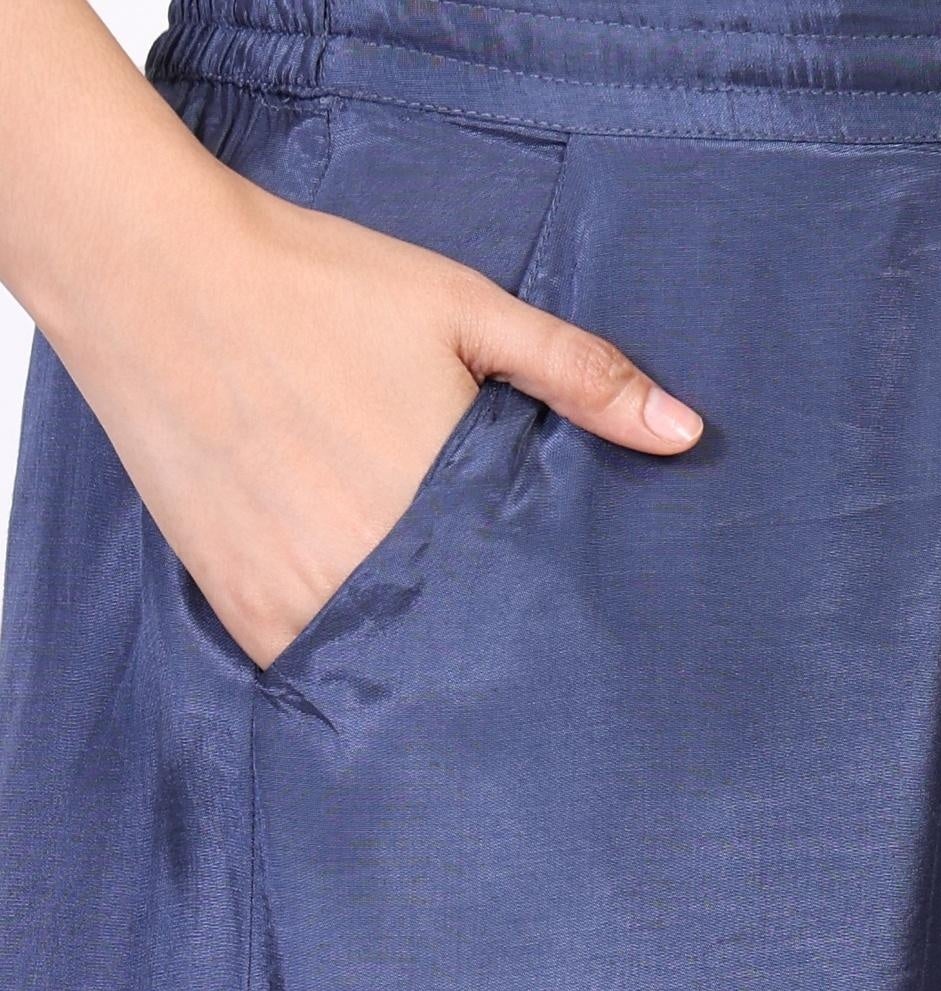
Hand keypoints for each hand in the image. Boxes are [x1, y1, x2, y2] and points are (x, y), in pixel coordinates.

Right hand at [0, 2, 702, 670]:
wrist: (158, 277)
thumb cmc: (318, 287)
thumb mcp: (465, 310)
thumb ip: (579, 374)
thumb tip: (686, 434)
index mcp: (444, 505)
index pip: (526, 602)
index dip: (551, 619)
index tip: (575, 636)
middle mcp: (374, 568)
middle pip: (461, 646)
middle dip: (493, 650)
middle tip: (524, 664)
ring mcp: (302, 598)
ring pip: (388, 668)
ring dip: (420, 666)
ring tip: (450, 656)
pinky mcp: (243, 608)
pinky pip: (312, 666)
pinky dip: (342, 659)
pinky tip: (367, 641)